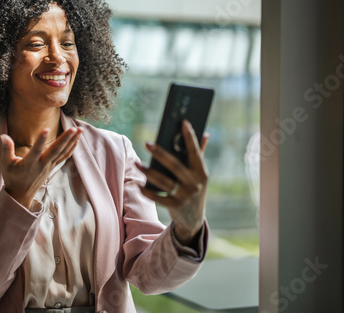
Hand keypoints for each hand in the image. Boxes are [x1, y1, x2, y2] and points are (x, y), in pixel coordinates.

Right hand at [0, 127, 81, 209]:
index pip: (36, 150)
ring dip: (72, 142)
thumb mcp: (5, 164)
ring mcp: (49, 166)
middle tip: (74, 128)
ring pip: (62, 153)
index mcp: (29, 163)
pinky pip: (64, 156)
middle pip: (55, 151)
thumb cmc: (12, 177)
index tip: (46, 129)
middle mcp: (41, 165)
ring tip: (80, 130)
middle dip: (65, 139)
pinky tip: (77, 140)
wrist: (21, 194)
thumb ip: (6, 149)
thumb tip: (3, 136)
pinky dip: (71, 148)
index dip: (40, 140)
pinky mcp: (52, 167)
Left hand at [136, 120, 208, 244]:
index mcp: (202, 173)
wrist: (194, 220)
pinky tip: (139, 184)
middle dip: (160, 154)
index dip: (190, 137)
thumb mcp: (200, 175)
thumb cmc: (195, 190)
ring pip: (164, 181)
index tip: (183, 122)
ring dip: (149, 172)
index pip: (196, 152)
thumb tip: (206, 134)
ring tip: (137, 163)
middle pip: (175, 166)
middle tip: (147, 143)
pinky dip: (148, 191)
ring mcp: (185, 196)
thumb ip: (200, 155)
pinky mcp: (175, 206)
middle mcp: (195, 184)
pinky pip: (158, 198)